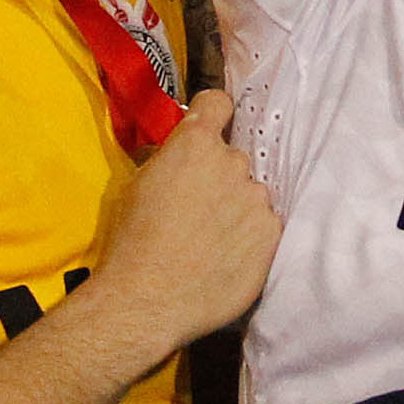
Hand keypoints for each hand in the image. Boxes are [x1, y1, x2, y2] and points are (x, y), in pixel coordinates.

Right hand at [102, 90, 280, 350]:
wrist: (147, 300)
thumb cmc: (132, 242)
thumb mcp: (137, 185)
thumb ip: (168, 158)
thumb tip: (176, 151)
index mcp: (195, 144)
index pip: (218, 104)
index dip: (212, 116)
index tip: (209, 131)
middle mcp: (233, 162)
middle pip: (233, 158)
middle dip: (218, 177)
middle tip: (197, 210)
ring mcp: (256, 198)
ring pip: (250, 194)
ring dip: (237, 209)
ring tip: (211, 242)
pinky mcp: (271, 234)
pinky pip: (264, 225)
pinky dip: (250, 238)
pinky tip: (226, 258)